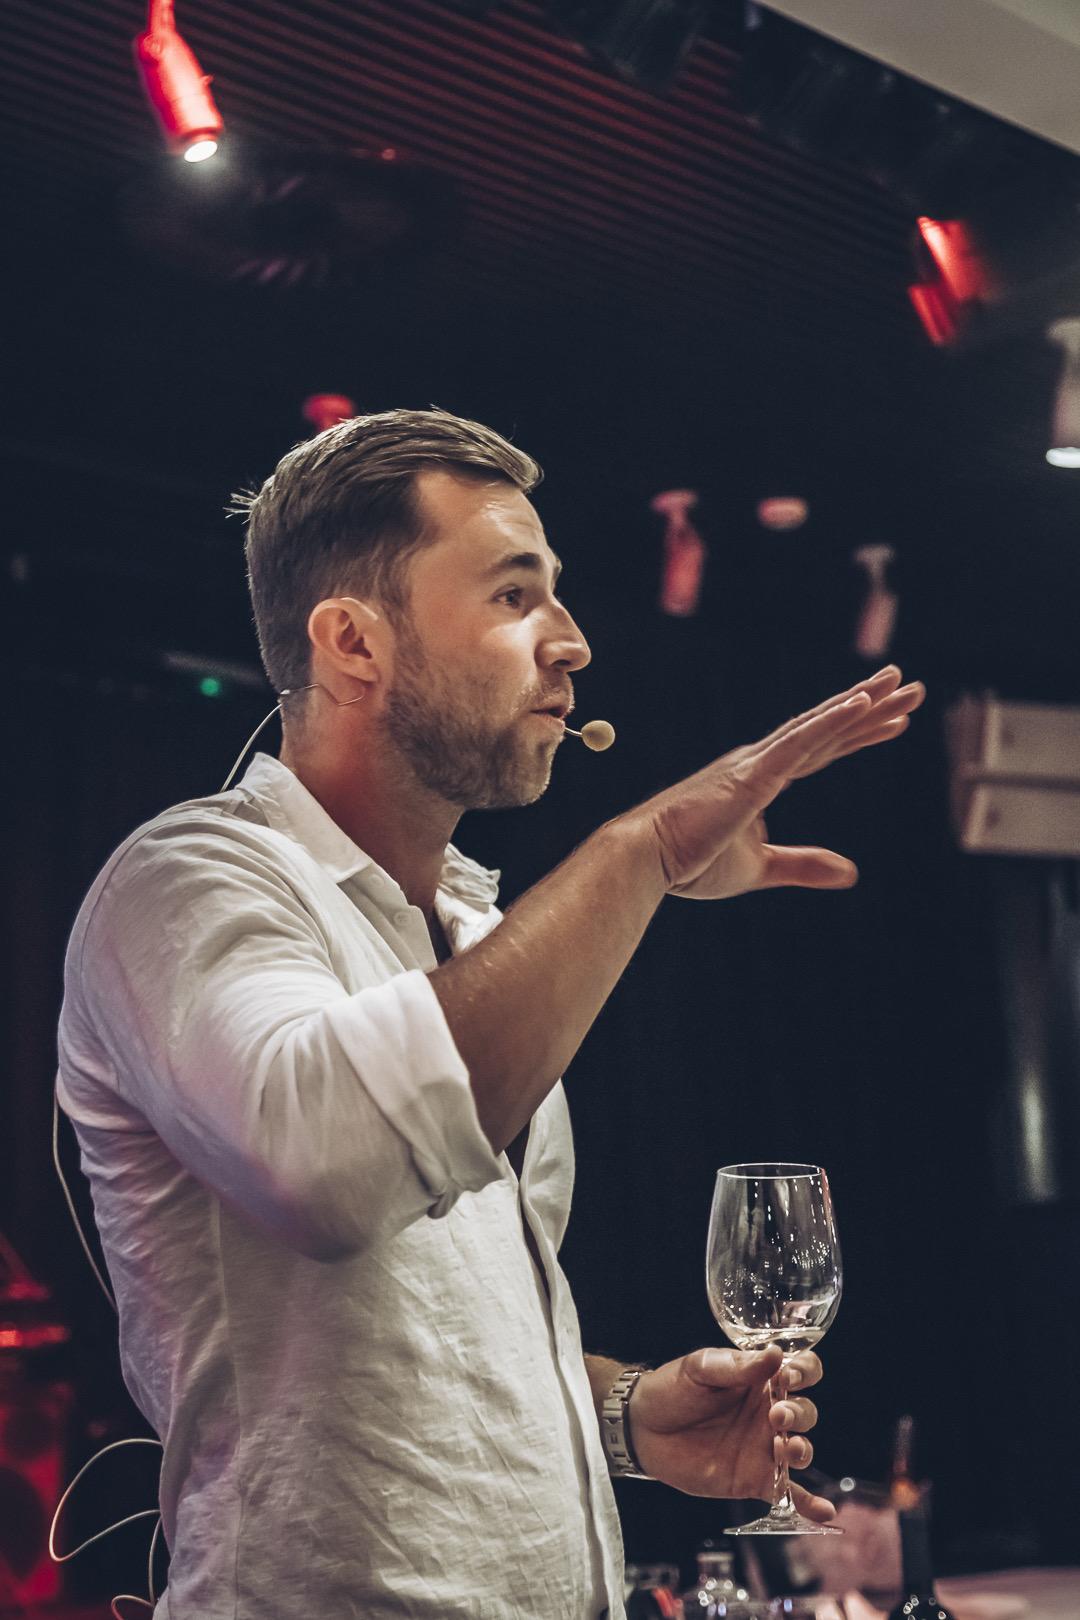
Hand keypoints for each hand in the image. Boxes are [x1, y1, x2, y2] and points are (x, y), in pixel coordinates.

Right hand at [625, 665, 924, 899]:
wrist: (647, 860)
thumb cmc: (689, 862)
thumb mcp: (762, 868)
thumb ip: (803, 865)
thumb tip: (851, 873)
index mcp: (760, 780)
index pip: (821, 751)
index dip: (857, 734)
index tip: (893, 721)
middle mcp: (761, 762)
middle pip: (829, 730)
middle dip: (871, 708)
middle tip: (910, 687)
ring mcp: (757, 763)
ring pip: (820, 726)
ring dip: (862, 703)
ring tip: (899, 683)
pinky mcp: (753, 774)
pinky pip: (801, 741)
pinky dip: (832, 721)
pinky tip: (861, 704)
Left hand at [628, 1345, 834, 1521]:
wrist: (641, 1427)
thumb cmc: (672, 1389)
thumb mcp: (699, 1368)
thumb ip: (736, 1365)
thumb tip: (775, 1353)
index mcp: (760, 1379)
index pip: (802, 1370)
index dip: (806, 1371)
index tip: (792, 1375)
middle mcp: (769, 1412)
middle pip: (805, 1412)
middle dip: (798, 1413)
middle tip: (776, 1415)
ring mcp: (763, 1447)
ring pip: (800, 1449)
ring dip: (802, 1449)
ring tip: (786, 1448)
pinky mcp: (753, 1479)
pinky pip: (788, 1492)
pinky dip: (808, 1504)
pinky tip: (824, 1512)